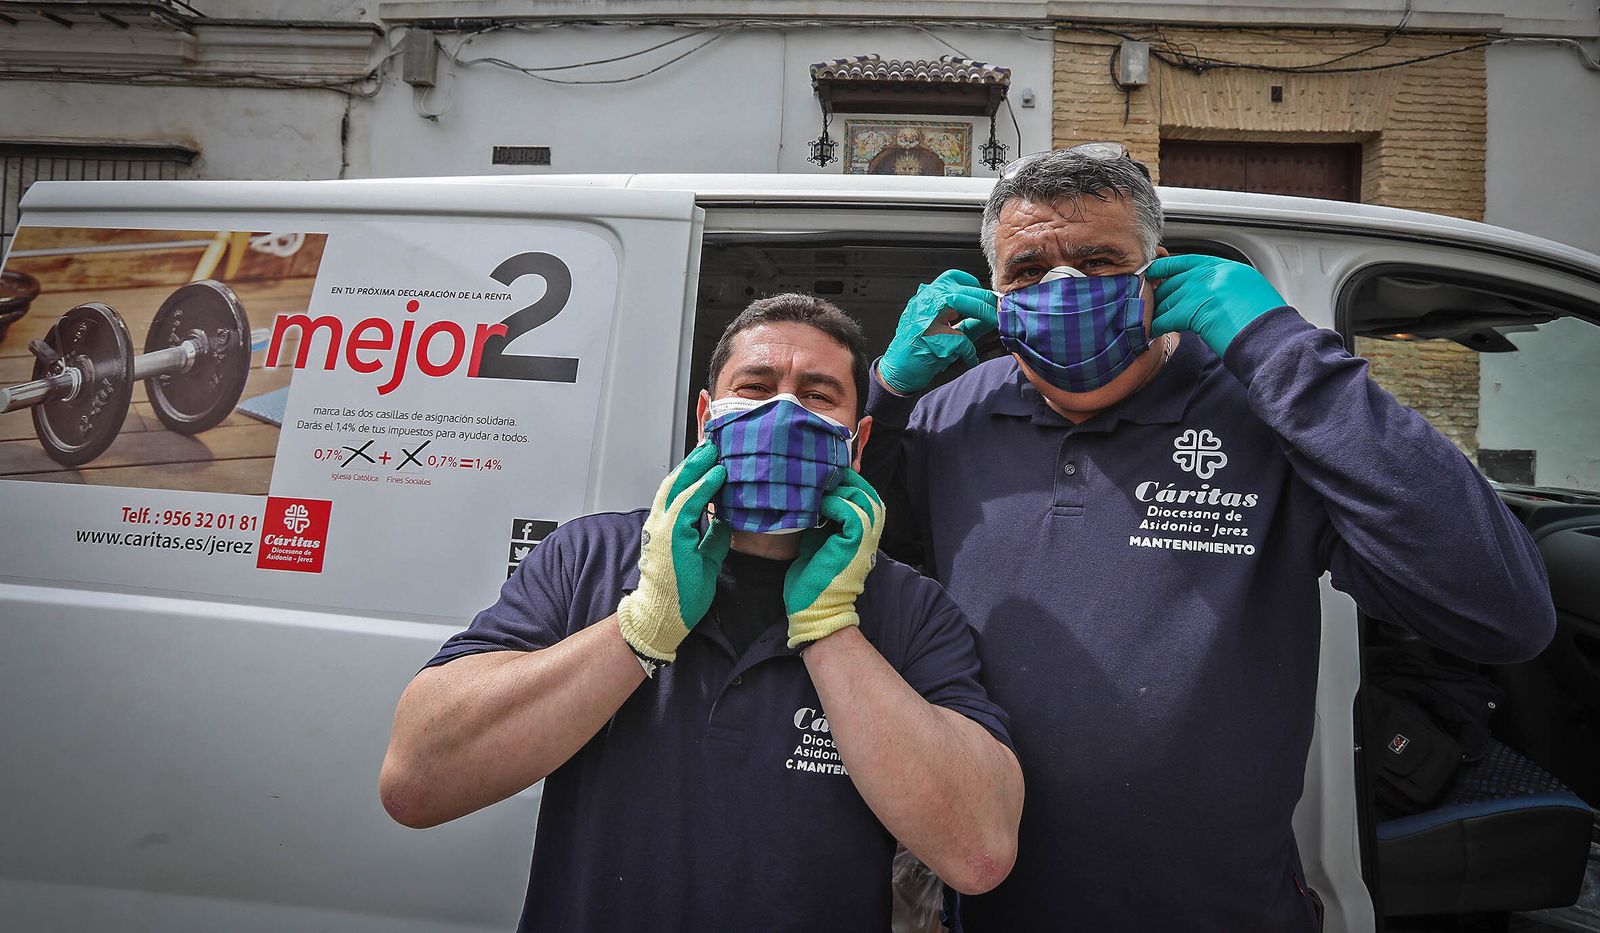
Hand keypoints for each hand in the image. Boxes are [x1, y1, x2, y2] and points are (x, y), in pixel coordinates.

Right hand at [616, 442, 731, 661]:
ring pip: (679, 487)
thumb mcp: (705, 557)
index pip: (679, 491)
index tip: (710, 458)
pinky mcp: (671, 536)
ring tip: (715, 451)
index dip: (693, 473)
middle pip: (676, 482)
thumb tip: (727, 520)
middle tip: (712, 444)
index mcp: (666, 527)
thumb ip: (713, 536)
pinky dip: (704, 487)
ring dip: (699, 467)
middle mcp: (660, 522)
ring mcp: (663, 528)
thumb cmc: (680, 592)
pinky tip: (717, 475)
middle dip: (694, 462)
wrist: (663, 616)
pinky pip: (688, 504)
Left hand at [783, 469, 885, 648]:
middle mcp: (867, 540)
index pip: (868, 502)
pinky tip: (821, 504)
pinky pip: (853, 515)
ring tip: (824, 487)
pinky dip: (837, 504)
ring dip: (845, 491)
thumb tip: (810, 500)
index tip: (832, 475)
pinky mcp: (853, 547)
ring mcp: (863, 544)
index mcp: (860, 539)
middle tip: (829, 475)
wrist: (813, 612)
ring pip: (868, 503)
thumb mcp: (816, 544)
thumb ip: (821, 524)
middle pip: (873, 498)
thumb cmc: (811, 583)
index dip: (854, 485)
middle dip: (853, 482)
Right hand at [878, 269, 998, 394]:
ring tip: (994, 323)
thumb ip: (967, 322)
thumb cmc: (917, 349)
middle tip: (1000, 309)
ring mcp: (927, 318)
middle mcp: (925, 303)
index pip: (953, 277)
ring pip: (963, 303)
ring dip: (983, 314)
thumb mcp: (942, 329)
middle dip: (986, 299)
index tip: (983, 293)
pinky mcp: (932, 338)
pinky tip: (970, 359)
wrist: (898, 371)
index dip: (972, 284)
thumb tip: (991, 315)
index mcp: (926, 298)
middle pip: (963, 290)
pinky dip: (969, 353)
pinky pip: (961, 341)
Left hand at [1148, 255, 1288, 358]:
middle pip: (1175, 280)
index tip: (1155, 270)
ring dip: (1157, 311)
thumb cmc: (1267, 325)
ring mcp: (1204, 290)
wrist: (1273, 340)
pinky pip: (1166, 317)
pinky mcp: (1194, 310)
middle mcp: (1215, 274)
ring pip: (1168, 298)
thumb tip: (1207, 296)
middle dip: (1161, 295)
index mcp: (1230, 269)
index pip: (1191, 261)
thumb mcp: (1249, 294)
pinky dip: (1157, 326)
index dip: (1169, 267)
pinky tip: (1152, 333)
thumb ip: (1225, 288)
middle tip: (1149, 305)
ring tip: (1149, 321)